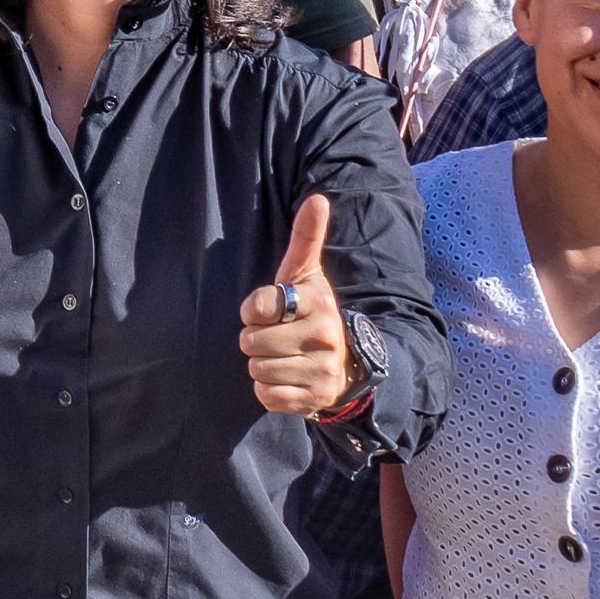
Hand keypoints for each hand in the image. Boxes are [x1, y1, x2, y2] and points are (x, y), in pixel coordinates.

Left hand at [237, 195, 357, 417]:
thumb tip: (318, 199)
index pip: (256, 307)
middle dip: (256, 340)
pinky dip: (268, 390)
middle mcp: (325, 336)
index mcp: (318, 303)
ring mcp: (322, 371)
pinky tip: (288, 379)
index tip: (272, 312)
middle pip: (250, 341)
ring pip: (256, 369)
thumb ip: (306, 238)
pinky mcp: (314, 399)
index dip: (254, 311)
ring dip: (262, 365)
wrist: (349, 364)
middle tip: (280, 337)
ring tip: (286, 357)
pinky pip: (265, 395)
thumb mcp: (308, 275)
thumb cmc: (313, 313)